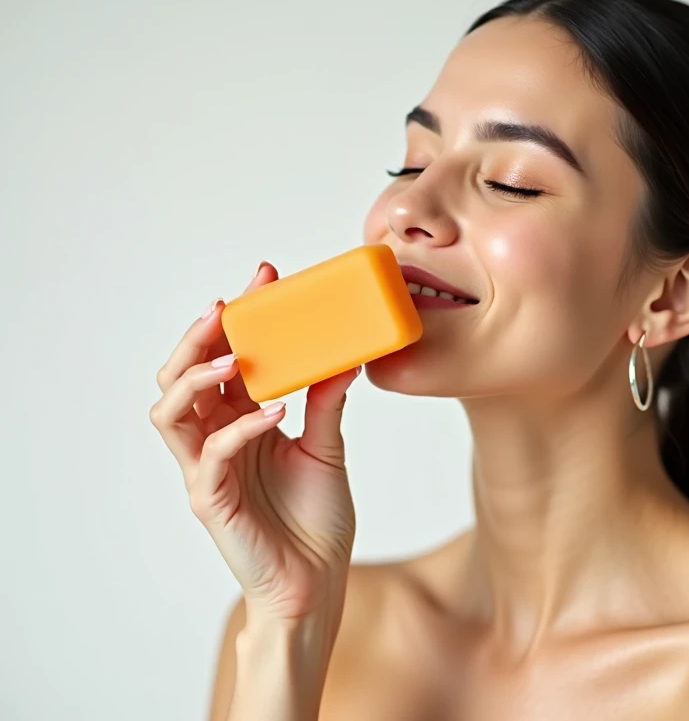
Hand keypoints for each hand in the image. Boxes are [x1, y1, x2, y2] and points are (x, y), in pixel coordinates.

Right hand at [150, 262, 358, 621]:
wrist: (316, 581)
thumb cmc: (315, 520)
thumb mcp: (327, 448)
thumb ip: (327, 403)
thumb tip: (348, 357)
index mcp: (239, 420)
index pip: (225, 359)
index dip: (238, 317)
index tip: (265, 277)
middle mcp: (214, 438)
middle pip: (180, 375)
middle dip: (199, 334)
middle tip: (230, 303)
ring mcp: (205, 469)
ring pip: (170, 410)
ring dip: (195, 375)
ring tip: (231, 354)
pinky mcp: (209, 499)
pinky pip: (211, 454)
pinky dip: (240, 427)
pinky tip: (274, 411)